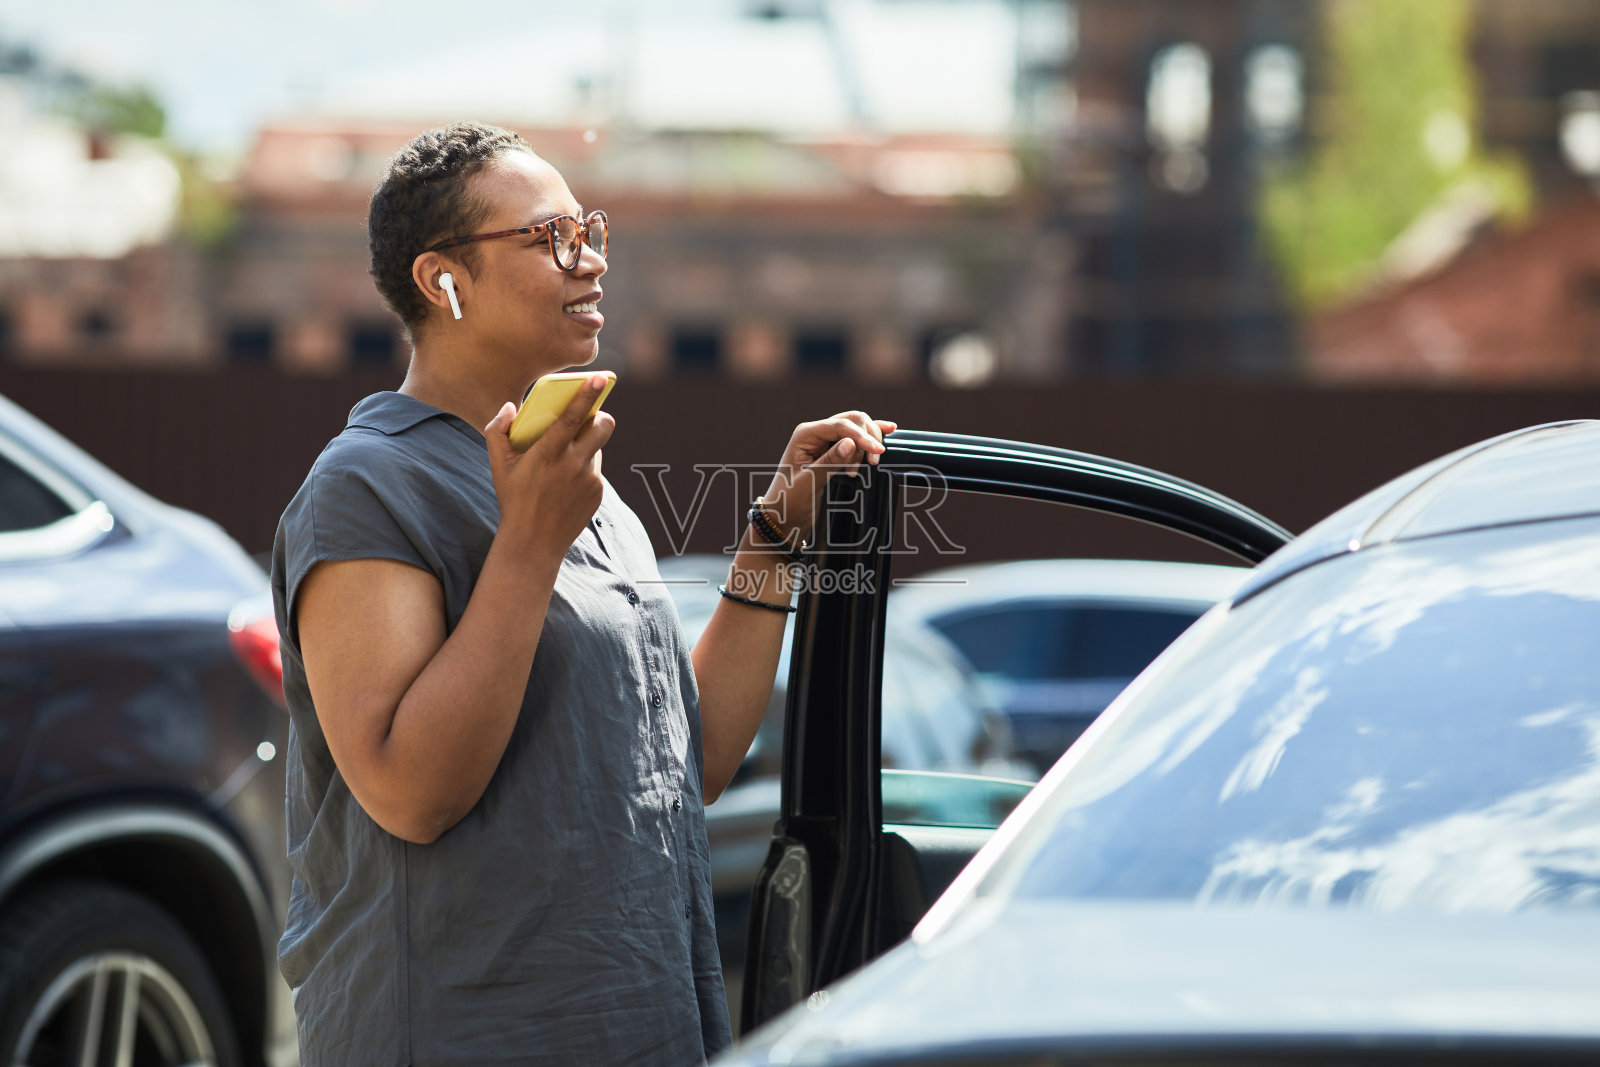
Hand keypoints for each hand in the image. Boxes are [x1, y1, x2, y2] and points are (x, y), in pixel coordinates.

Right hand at [483, 373, 615, 565]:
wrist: (534, 542)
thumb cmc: (513, 498)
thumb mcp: (497, 465)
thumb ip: (497, 431)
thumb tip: (512, 406)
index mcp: (548, 454)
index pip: (574, 417)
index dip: (588, 395)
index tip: (600, 377)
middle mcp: (573, 465)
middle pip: (603, 427)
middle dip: (600, 415)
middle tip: (589, 416)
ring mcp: (589, 479)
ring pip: (598, 447)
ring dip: (587, 444)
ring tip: (566, 456)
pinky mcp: (598, 492)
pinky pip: (596, 469)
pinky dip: (585, 467)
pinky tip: (567, 480)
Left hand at [759, 411, 897, 540]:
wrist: (784, 516)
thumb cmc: (790, 500)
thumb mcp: (809, 482)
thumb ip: (830, 461)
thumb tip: (851, 442)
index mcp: (805, 434)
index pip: (840, 426)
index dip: (862, 436)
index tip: (877, 452)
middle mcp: (816, 432)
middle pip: (852, 420)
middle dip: (867, 438)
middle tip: (871, 463)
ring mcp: (825, 440)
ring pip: (857, 428)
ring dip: (866, 446)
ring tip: (858, 470)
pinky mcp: (833, 450)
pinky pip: (855, 438)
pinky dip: (870, 436)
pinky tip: (889, 429)